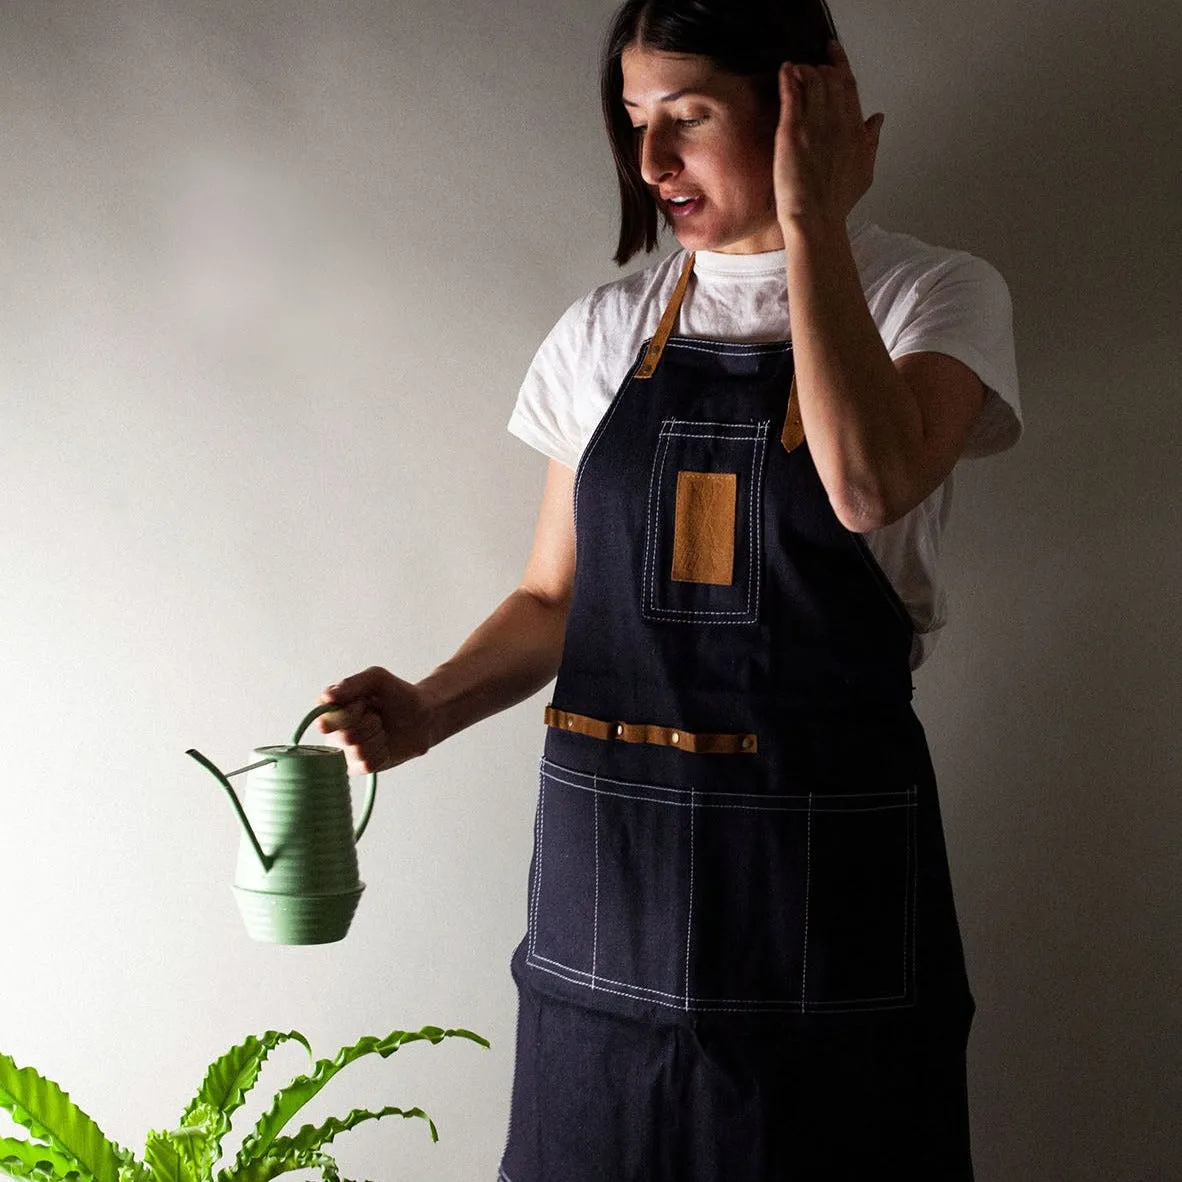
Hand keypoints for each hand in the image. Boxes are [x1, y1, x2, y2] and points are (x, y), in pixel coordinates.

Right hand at [317, 666, 431, 774]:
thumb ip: (352, 684)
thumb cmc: (398, 696)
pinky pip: (367, 765)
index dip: (348, 714)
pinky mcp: (358, 767)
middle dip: (370, 725)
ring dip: (378, 738)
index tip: (363, 704)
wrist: (423, 717)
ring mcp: (345, 751)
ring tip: (382, 729)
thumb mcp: (377, 679)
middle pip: (345, 737)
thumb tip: (327, 698)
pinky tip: (384, 744)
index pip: (325, 719)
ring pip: (358, 752)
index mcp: (332, 709)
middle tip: (378, 717)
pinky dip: (382, 753)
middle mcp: (333, 731)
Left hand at [774, 41, 884, 228]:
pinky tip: (785, 70)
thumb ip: (872, 141)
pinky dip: (788, 78)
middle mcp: (838, 122)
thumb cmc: (837, 203)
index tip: (834, 52)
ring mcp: (815, 125)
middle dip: (820, 67)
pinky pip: (791, 94)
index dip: (840, 65)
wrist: (816, 219)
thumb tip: (878, 119)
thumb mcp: (865, 170)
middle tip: (809, 67)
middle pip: (831, 79)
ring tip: (795, 70)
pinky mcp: (793, 132)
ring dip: (804, 71)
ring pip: (813, 81)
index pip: (849, 87)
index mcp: (855, 129)